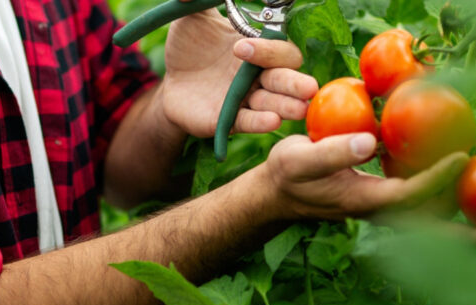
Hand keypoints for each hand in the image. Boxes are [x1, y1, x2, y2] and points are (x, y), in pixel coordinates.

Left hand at [160, 9, 317, 136]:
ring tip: (299, 108)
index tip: (240, 47)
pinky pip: (249, 122)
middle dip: (295, 83)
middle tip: (307, 88)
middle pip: (286, 79)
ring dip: (287, 106)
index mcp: (257, 49)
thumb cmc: (188, 49)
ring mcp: (246, 100)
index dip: (268, 50)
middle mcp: (258, 76)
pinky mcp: (230, 121)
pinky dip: (260, 122)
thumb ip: (196, 2)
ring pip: (274, 104)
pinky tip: (272, 121)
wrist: (169, 83)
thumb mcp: (191, 20)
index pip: (279, 49)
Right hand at [260, 133, 468, 218]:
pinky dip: (447, 207)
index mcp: (363, 201)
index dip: (437, 177)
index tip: (462, 157)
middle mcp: (379, 212)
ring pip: (430, 224)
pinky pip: (422, 211)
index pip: (410, 193)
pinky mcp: (382, 204)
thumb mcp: (300, 159)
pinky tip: (462, 195)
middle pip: (431, 228)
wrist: (278, 194)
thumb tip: (372, 142)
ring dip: (464, 226)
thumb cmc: (287, 174)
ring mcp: (382, 212)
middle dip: (469, 236)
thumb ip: (333, 152)